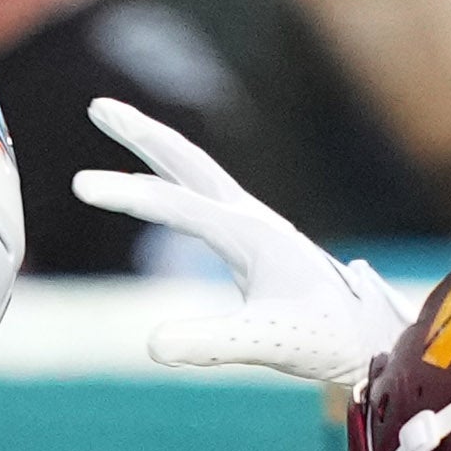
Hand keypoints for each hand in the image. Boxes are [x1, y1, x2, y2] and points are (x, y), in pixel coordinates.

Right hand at [77, 97, 406, 396]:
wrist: (371, 337)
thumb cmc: (325, 339)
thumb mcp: (266, 344)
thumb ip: (211, 343)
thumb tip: (153, 345)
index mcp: (250, 234)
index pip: (177, 204)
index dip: (127, 195)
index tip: (79, 184)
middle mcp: (251, 219)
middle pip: (187, 162)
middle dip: (142, 134)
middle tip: (98, 106)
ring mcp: (255, 227)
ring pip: (196, 174)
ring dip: (156, 149)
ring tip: (119, 125)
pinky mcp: (257, 242)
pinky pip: (204, 198)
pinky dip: (175, 182)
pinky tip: (163, 188)